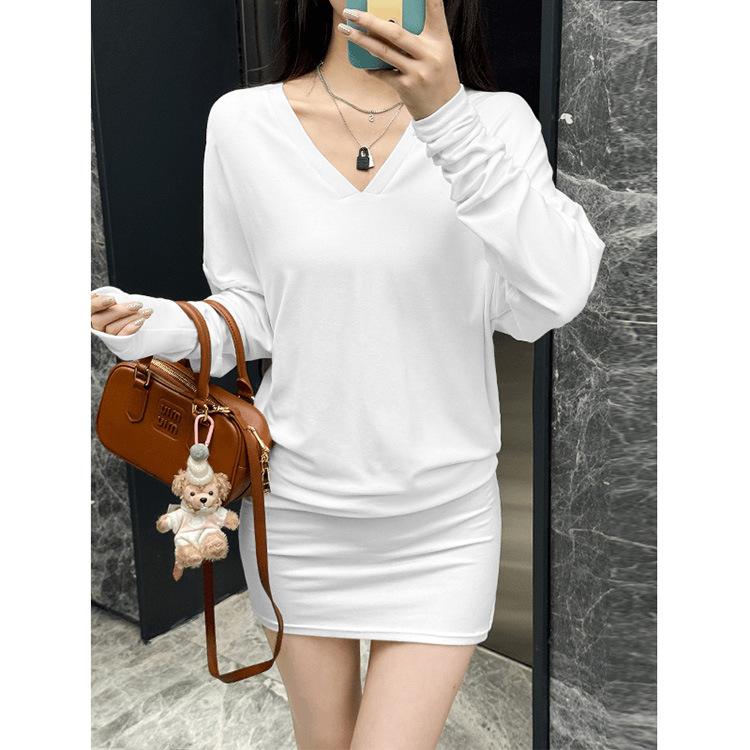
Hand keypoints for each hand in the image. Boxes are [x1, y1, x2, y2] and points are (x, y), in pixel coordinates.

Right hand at [91, 291, 152, 334]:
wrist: (136, 324)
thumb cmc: (125, 308)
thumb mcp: (118, 301)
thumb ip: (112, 300)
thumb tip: (112, 298)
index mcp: (92, 312)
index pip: (88, 308)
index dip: (97, 304)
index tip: (112, 299)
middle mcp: (96, 325)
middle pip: (99, 320)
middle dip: (120, 311)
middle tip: (138, 304)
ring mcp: (106, 335)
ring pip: (112, 328)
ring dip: (131, 318)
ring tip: (146, 311)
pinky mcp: (117, 343)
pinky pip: (121, 337)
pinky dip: (131, 328)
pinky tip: (141, 321)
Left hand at [337, 0, 460, 120]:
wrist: (444, 111)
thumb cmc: (439, 76)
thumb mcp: (440, 51)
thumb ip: (423, 35)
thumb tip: (392, 20)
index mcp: (440, 40)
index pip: (435, 10)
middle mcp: (429, 54)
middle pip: (395, 33)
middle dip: (370, 21)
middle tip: (351, 12)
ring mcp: (417, 72)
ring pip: (384, 52)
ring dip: (361, 40)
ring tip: (345, 30)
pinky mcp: (406, 87)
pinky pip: (383, 73)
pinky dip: (372, 68)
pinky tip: (363, 64)